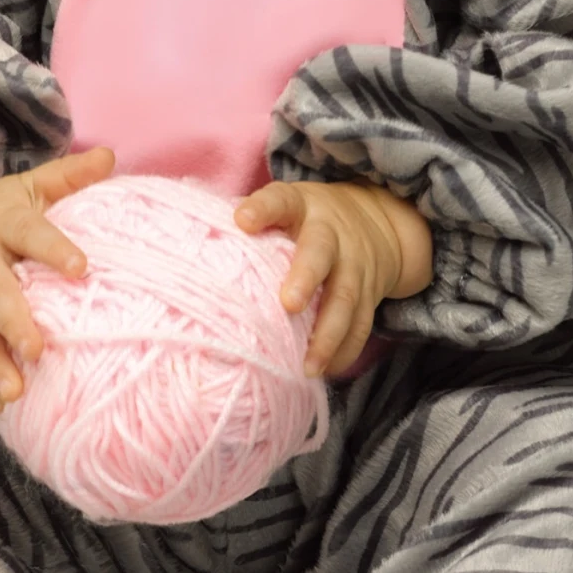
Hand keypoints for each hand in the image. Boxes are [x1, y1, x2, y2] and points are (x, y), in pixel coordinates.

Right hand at [0, 146, 116, 411]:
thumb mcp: (30, 187)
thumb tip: (110, 156)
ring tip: (17, 392)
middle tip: (38, 349)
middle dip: (12, 321)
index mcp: (1, 221)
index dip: (52, 248)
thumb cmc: (0, 212)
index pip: (28, 232)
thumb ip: (68, 176)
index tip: (81, 267)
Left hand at [232, 178, 427, 380]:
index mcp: (302, 207)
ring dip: (327, 335)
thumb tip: (196, 241)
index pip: (280, 201)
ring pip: (346, 299)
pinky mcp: (370, 294)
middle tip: (289, 304)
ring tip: (307, 366)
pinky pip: (361, 326)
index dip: (262, 209)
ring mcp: (355, 266)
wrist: (376, 221)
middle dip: (306, 278)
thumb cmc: (308, 220)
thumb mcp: (285, 206)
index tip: (241, 221)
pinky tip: (326, 371)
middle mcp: (332, 235)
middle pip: (321, 253)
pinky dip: (345, 351)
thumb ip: (252, 220)